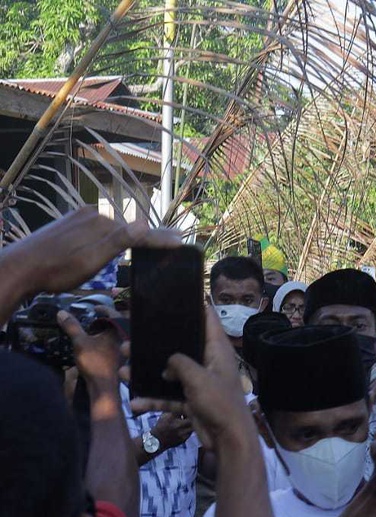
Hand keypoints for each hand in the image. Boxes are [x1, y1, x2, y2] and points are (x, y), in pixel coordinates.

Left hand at [3, 207, 180, 295]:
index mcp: (103, 222)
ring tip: (152, 238)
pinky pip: (100, 225)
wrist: (19, 267)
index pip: (139, 231)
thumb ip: (120, 240)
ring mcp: (80, 218)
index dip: (160, 237)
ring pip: (115, 224)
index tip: (181, 240)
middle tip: (174, 237)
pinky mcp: (69, 224)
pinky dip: (116, 231)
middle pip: (130, 224)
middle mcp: (93, 214)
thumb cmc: (57, 269)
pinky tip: (116, 238)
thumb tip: (145, 224)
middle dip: (152, 232)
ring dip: (134, 231)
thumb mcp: (93, 259)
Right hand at [58, 310, 123, 385]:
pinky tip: (96, 345)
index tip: (95, 307)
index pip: (114, 313)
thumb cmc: (95, 362)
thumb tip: (61, 313)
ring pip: (117, 334)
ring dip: (106, 331)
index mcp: (119, 329)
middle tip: (93, 318)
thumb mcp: (80, 342)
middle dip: (106, 319)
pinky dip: (107, 341)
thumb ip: (72, 326)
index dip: (104, 308)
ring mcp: (124, 348)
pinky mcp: (121, 357)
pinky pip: (115, 344)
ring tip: (93, 330)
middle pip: (117, 323)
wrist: (104, 386)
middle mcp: (125, 337)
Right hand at [130, 308, 251, 452]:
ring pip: (170, 374)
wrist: (228, 439)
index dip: (194, 307)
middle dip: (156, 345)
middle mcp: (208, 363)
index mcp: (217, 350)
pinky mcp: (192, 402)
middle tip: (131, 341)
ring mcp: (199, 383)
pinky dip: (153, 400)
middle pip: (181, 347)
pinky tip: (134, 403)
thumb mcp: (198, 377)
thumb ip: (180, 363)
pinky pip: (169, 397)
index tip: (174, 298)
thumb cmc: (219, 402)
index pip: (208, 320)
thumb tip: (168, 362)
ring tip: (122, 370)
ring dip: (147, 374)